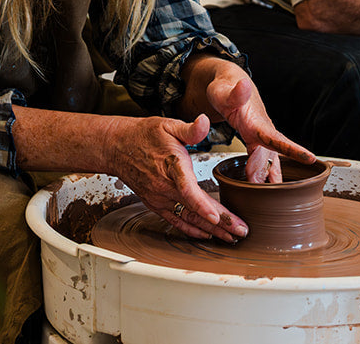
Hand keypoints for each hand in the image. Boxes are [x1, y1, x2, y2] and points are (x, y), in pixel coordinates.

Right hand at [104, 114, 244, 241]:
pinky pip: (176, 221)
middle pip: (194, 211)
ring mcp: (160, 199)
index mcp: (171, 167)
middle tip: (242, 231)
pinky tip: (207, 235)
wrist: (118, 147)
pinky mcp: (156, 204)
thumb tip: (205, 122)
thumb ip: (190, 129)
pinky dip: (192, 230)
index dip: (203, 205)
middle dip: (220, 223)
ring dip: (210, 230)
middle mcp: (164, 187)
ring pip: (188, 219)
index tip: (217, 216)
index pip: (187, 190)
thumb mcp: (168, 125)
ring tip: (231, 237)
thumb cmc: (144, 135)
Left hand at [205, 69, 317, 182]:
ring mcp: (262, 139)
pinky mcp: (256, 143)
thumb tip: (244, 85)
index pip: (277, 139)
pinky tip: (262, 191)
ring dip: (271, 180)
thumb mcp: (223, 91)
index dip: (293, 149)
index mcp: (257, 122)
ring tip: (269, 202)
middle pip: (271, 159)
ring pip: (271, 164)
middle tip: (256, 190)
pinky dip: (264, 177)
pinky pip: (264, 163)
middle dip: (267, 176)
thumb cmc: (225, 89)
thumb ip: (234, 93)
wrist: (229, 85)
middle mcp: (264, 132)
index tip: (310, 158)